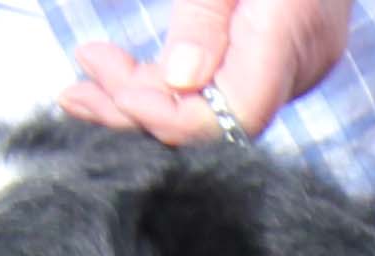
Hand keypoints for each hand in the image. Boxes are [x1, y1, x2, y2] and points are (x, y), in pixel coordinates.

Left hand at [65, 0, 351, 147]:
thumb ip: (206, 14)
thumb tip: (182, 79)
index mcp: (291, 32)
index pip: (235, 115)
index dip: (171, 116)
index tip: (111, 87)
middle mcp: (299, 62)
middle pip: (219, 120)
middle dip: (141, 108)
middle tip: (75, 91)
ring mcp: (292, 62)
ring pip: (214, 107)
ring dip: (146, 96)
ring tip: (88, 74)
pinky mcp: (277, 53)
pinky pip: (221, 85)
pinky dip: (170, 84)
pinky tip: (126, 73)